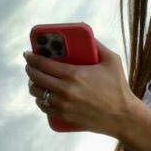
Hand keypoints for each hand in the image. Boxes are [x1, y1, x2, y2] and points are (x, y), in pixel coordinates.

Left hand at [24, 40, 140, 138]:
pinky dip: (40, 100)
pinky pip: (44, 107)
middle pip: (36, 78)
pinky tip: (42, 95)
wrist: (123, 116)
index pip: (44, 64)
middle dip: (30, 69)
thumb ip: (98, 45)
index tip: (27, 54)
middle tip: (30, 65)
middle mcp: (65, 90)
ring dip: (33, 85)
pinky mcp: (65, 117)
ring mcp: (64, 105)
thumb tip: (86, 33)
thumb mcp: (111, 60)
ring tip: (35, 80)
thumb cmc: (118, 87)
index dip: (32, 58)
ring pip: (38, 93)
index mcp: (74, 74)